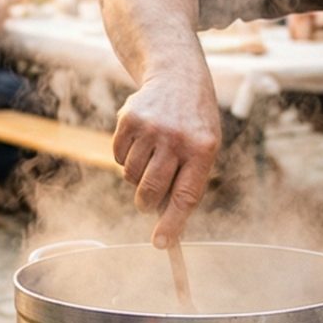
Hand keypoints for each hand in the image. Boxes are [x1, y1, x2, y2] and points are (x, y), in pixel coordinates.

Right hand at [111, 69, 221, 248]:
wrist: (177, 77)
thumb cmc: (194, 124)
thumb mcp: (205, 148)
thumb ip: (188, 183)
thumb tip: (167, 226)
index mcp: (202, 149)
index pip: (185, 197)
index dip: (172, 224)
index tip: (161, 245)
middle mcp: (176, 138)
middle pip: (151, 191)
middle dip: (146, 203)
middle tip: (148, 200)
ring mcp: (150, 127)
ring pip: (131, 176)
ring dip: (136, 176)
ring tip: (151, 157)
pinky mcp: (128, 119)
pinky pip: (118, 157)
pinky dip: (125, 157)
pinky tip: (140, 141)